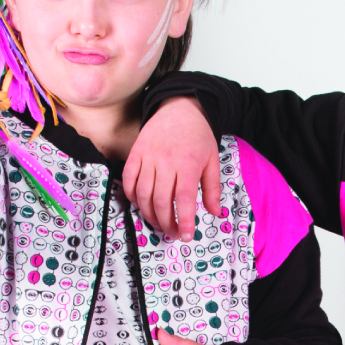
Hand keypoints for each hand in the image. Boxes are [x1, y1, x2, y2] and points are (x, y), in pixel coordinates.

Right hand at [123, 98, 220, 237]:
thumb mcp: (212, 160)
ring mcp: (148, 157)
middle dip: (166, 223)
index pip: (184, 199)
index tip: (186, 236)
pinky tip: (141, 205)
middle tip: (173, 233)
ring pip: (143, 194)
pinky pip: (129, 180)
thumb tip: (215, 213)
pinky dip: (132, 197)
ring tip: (158, 223)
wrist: (180, 108)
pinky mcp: (136, 153)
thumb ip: (213, 188)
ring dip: (149, 214)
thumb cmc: (198, 136)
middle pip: (161, 201)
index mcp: (188, 164)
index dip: (184, 221)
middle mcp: (166, 161)